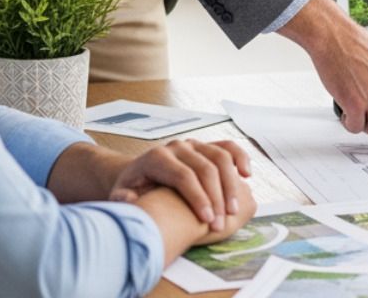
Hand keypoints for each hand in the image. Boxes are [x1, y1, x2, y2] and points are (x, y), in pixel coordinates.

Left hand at [108, 138, 253, 228]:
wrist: (138, 175)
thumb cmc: (131, 190)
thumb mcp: (121, 196)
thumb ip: (124, 199)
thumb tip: (131, 199)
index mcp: (156, 158)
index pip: (183, 176)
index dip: (197, 198)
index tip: (206, 222)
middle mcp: (176, 147)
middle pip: (205, 168)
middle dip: (216, 197)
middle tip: (222, 223)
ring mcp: (193, 144)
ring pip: (220, 157)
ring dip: (231, 184)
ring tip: (233, 210)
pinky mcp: (205, 146)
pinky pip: (228, 147)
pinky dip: (240, 158)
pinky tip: (247, 174)